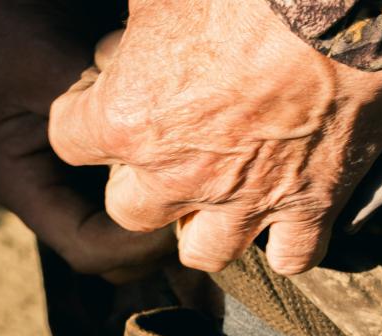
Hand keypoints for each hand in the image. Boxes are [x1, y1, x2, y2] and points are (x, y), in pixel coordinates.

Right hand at [0, 0, 174, 277]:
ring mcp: (55, 174)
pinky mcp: (74, 153)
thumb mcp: (47, 61)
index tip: (182, 219)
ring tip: (196, 192)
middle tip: (201, 210)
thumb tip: (159, 142)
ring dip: (153, 215)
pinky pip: (115, 188)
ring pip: (113, 226)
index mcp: (19, 183)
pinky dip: (146, 182)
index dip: (138, 247)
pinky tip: (176, 160)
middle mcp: (38, 189)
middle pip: (105, 254)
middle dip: (151, 244)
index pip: (87, 249)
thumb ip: (96, 107)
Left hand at [49, 0, 381, 274]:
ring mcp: (245, 200)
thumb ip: (131, 30)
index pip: (70, 138)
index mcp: (128, 119)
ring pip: (203, 253)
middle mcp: (179, 175)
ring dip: (205, 228)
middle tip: (165, 151)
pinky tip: (287, 218)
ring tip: (219, 195)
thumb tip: (120, 44)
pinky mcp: (311, 206)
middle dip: (140, 185)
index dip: (81, 117)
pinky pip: (290, 258)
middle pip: (130, 212)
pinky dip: (286, 244)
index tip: (99, 99)